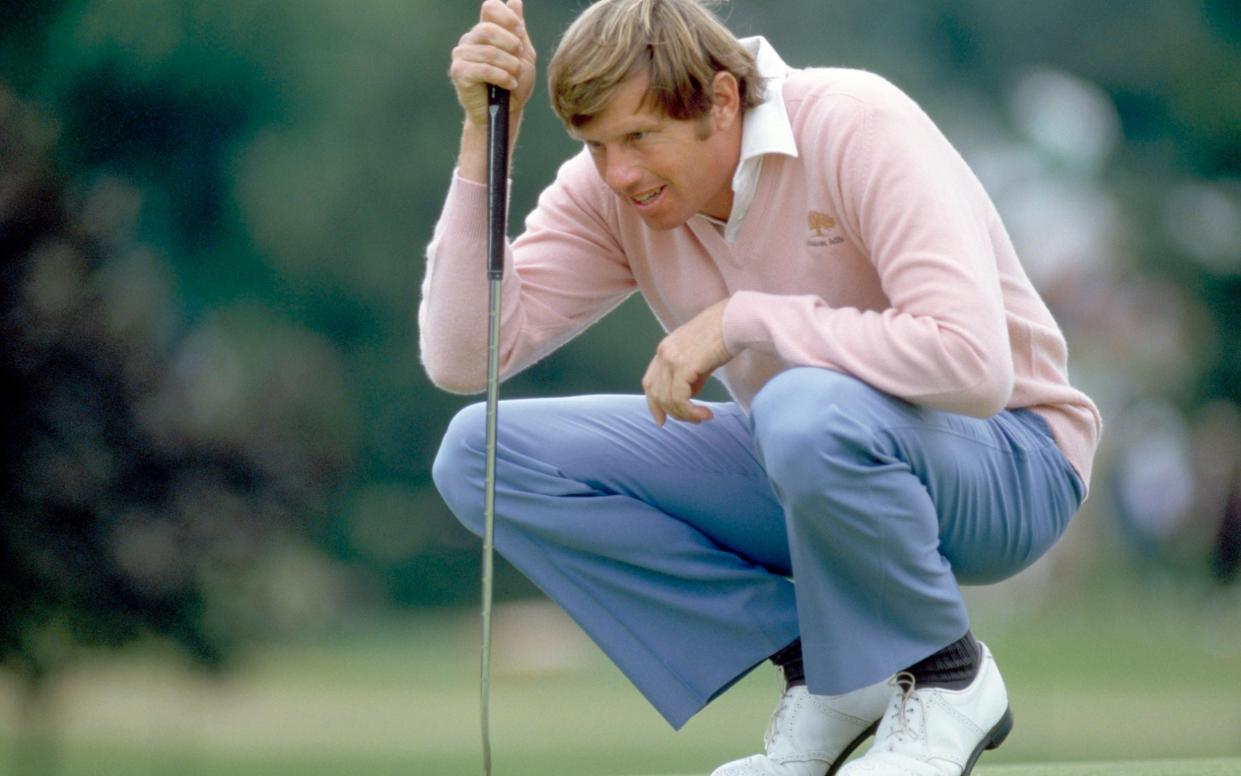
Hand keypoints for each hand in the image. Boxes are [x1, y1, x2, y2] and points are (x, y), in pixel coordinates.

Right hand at [450, 0, 536, 128]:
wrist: (506, 113)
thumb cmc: (514, 84)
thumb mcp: (522, 54)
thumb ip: (518, 29)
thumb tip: (515, 0)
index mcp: (485, 31)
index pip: (490, 7)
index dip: (506, 17)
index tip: (519, 33)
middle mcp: (470, 39)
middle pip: (487, 29)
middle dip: (510, 45)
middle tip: (518, 62)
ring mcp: (461, 55)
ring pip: (488, 51)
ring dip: (509, 66)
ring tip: (514, 78)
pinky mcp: (458, 72)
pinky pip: (482, 68)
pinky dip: (501, 76)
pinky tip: (508, 84)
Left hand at [642, 300, 733, 425]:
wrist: (736, 320)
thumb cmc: (725, 335)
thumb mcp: (701, 357)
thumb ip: (691, 375)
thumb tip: (690, 395)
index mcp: (665, 349)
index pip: (650, 382)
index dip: (654, 404)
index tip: (661, 421)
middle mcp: (663, 353)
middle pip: (657, 394)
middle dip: (673, 412)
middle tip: (693, 420)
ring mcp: (671, 359)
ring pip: (667, 399)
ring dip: (685, 414)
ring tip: (702, 417)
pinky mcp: (683, 365)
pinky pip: (679, 398)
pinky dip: (690, 411)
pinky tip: (705, 414)